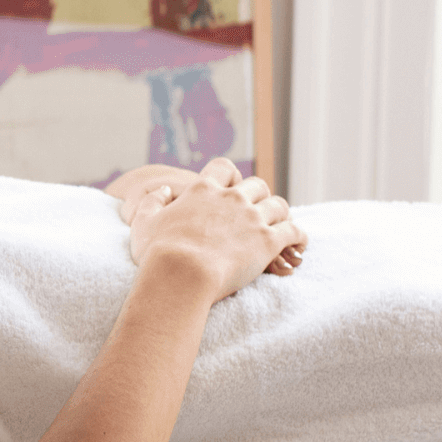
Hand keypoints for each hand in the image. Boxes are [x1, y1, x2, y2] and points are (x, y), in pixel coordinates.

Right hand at [127, 161, 305, 298]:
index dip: (230, 175)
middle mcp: (232, 199)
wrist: (181, 274)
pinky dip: (299, 236)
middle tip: (258, 210)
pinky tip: (299, 244)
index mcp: (204, 190)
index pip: (223, 167)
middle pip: (258, 185)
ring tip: (280, 225)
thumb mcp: (143, 222)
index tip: (231, 186)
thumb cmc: (158, 252)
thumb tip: (164, 190)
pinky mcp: (269, 241)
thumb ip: (152, 201)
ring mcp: (253, 219)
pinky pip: (294, 231)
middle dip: (260, 195)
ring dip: (280, 214)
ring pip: (279, 206)